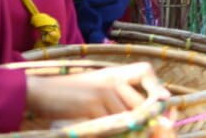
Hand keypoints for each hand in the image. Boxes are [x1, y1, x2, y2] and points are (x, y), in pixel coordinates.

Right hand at [26, 62, 167, 119]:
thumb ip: (117, 99)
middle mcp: (113, 80)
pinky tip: (101, 131)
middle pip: (139, 105)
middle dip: (142, 121)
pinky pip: (110, 124)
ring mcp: (104, 92)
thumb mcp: (96, 90)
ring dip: (125, 129)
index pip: (146, 75)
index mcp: (115, 73)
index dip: (157, 90)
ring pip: (126, 117)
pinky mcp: (93, 105)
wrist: (40, 92)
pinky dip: (110, 131)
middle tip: (148, 129)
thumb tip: (139, 118)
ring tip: (112, 126)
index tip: (165, 103)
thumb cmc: (68, 94)